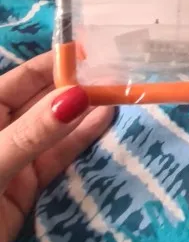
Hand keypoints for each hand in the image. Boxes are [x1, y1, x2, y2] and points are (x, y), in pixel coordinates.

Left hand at [0, 52, 113, 241]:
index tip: (97, 52)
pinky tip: (105, 124)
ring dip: (85, 114)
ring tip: (122, 95)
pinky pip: (57, 160)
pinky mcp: (26, 190)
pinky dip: (80, 143)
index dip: (57, 63)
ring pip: (55, 131)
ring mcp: (13, 160)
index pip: (24, 78)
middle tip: (122, 74)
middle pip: (43, 101)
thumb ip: (32, 134)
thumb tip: (77, 96)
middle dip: (77, 87)